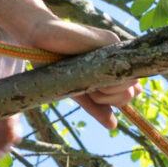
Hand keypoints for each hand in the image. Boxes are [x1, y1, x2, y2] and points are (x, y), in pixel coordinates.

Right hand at [21, 16, 141, 131]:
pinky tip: (86, 66)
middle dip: (110, 98)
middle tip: (87, 86)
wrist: (36, 41)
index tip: (93, 95)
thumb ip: (96, 106)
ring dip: (106, 89)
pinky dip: (104, 75)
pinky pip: (119, 66)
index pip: (127, 94)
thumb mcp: (77, 90)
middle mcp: (116, 60)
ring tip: (84, 75)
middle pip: (131, 91)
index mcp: (110, 72)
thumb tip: (114, 126)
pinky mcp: (110, 39)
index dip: (114, 101)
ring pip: (129, 82)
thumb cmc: (52, 64)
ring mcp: (115, 49)